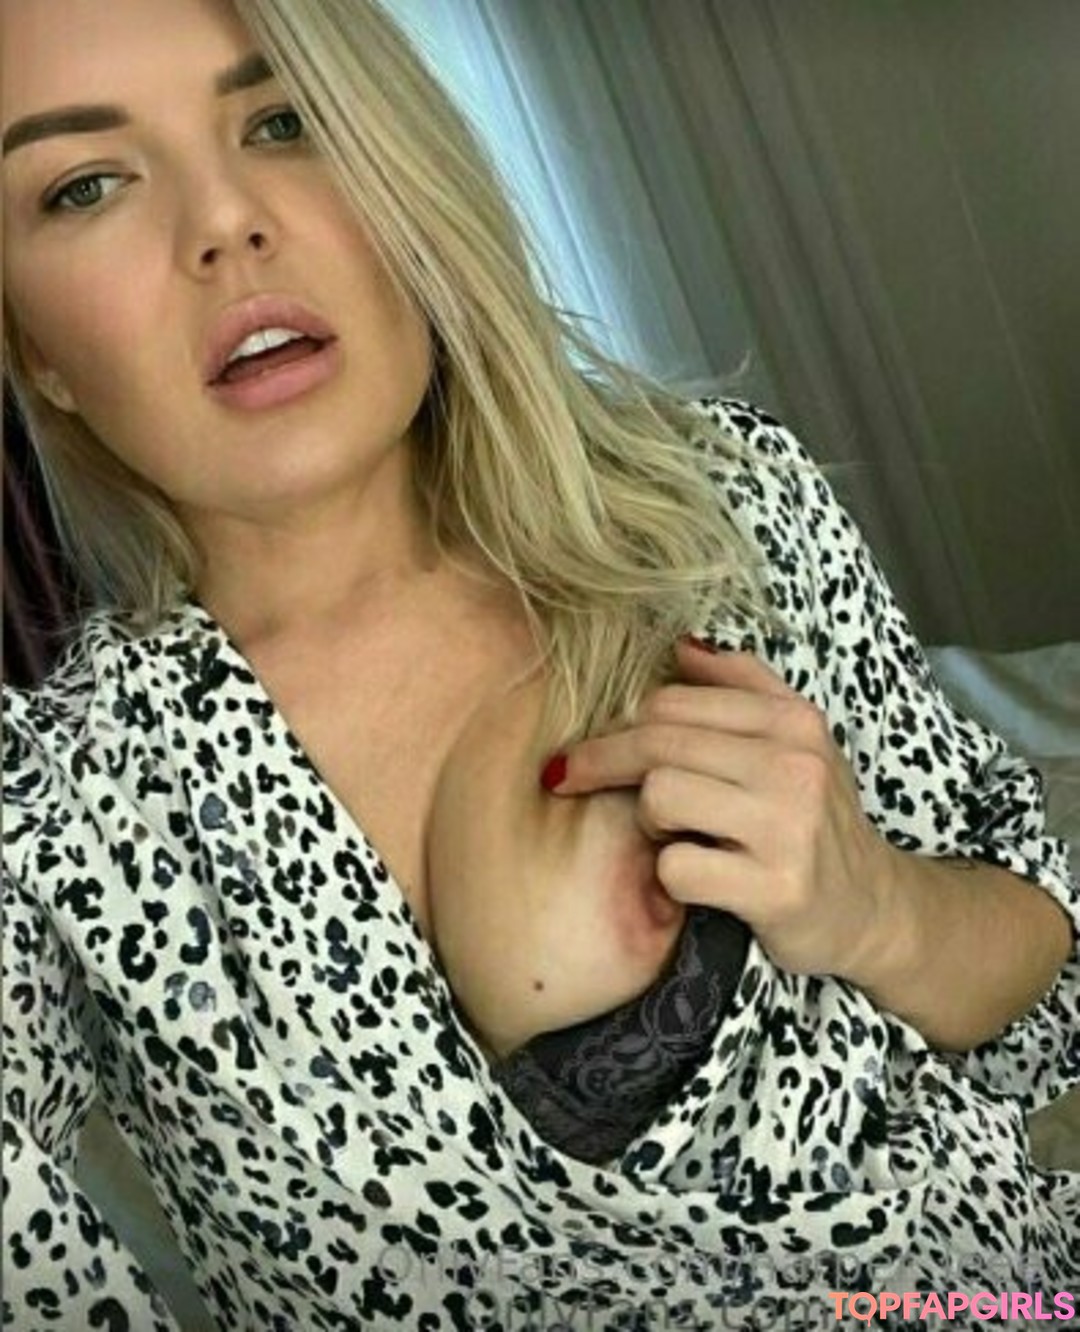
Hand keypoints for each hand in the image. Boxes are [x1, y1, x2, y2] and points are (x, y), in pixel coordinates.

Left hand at [540, 638, 898, 979]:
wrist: (872, 909)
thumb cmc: (815, 820)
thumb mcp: (797, 742)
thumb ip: (743, 685)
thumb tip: (679, 644)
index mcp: (793, 721)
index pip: (672, 700)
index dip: (615, 725)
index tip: (584, 748)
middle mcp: (795, 765)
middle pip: (658, 742)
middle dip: (602, 763)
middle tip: (569, 780)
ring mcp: (789, 827)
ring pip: (662, 796)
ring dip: (651, 823)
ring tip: (676, 835)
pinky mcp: (776, 889)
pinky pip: (677, 867)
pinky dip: (673, 878)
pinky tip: (699, 879)